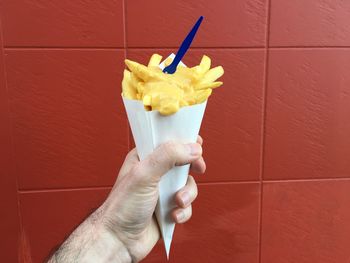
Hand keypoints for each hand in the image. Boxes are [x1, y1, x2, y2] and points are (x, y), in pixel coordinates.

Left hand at [101, 136, 204, 261]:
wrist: (119, 240)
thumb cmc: (123, 206)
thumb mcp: (144, 174)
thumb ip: (168, 156)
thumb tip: (193, 148)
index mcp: (145, 158)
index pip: (168, 141)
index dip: (184, 141)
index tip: (197, 145)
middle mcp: (155, 172)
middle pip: (183, 161)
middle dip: (192, 167)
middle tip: (198, 168)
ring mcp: (163, 191)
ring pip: (188, 184)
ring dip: (187, 194)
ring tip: (177, 202)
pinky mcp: (169, 208)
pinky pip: (187, 205)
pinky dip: (183, 211)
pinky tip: (173, 216)